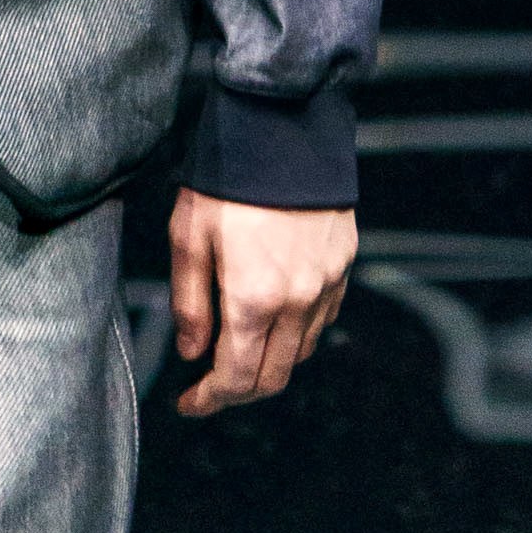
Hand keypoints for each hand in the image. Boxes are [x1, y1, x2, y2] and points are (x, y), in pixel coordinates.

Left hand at [168, 189, 354, 416]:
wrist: (284, 129)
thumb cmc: (227, 181)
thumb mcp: (189, 238)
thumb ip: (190, 303)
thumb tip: (193, 352)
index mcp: (254, 299)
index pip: (236, 378)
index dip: (209, 400)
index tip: (188, 403)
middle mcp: (298, 301)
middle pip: (273, 377)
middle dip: (237, 393)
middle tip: (208, 387)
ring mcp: (326, 284)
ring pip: (299, 352)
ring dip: (267, 364)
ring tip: (236, 351)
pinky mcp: (343, 265)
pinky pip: (321, 319)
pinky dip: (295, 334)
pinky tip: (271, 320)